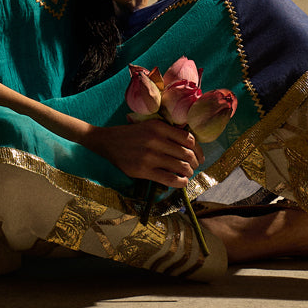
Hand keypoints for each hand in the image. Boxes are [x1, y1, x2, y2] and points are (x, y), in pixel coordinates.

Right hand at [86, 119, 200, 185]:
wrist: (108, 141)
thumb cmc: (132, 134)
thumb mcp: (150, 125)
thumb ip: (168, 131)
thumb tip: (190, 144)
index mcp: (159, 126)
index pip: (189, 138)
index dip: (198, 149)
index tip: (199, 156)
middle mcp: (156, 140)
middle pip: (187, 153)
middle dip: (194, 162)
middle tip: (194, 166)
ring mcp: (150, 156)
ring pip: (181, 166)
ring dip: (188, 173)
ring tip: (187, 174)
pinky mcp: (144, 170)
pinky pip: (170, 179)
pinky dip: (180, 182)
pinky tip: (181, 182)